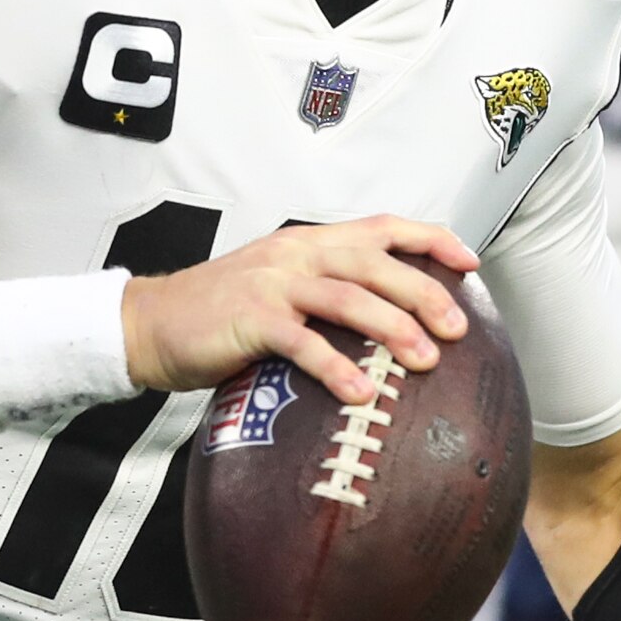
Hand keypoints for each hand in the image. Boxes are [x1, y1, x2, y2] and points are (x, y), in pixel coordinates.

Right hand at [122, 217, 476, 406]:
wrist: (151, 323)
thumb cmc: (220, 313)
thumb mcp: (279, 286)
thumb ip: (326, 292)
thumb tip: (387, 321)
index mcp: (308, 242)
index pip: (381, 227)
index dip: (429, 239)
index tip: (468, 262)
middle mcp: (296, 254)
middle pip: (375, 263)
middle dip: (424, 292)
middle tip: (458, 328)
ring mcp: (273, 284)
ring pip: (348, 297)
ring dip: (393, 328)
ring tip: (425, 360)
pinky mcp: (251, 319)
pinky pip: (303, 342)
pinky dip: (336, 367)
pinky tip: (361, 393)